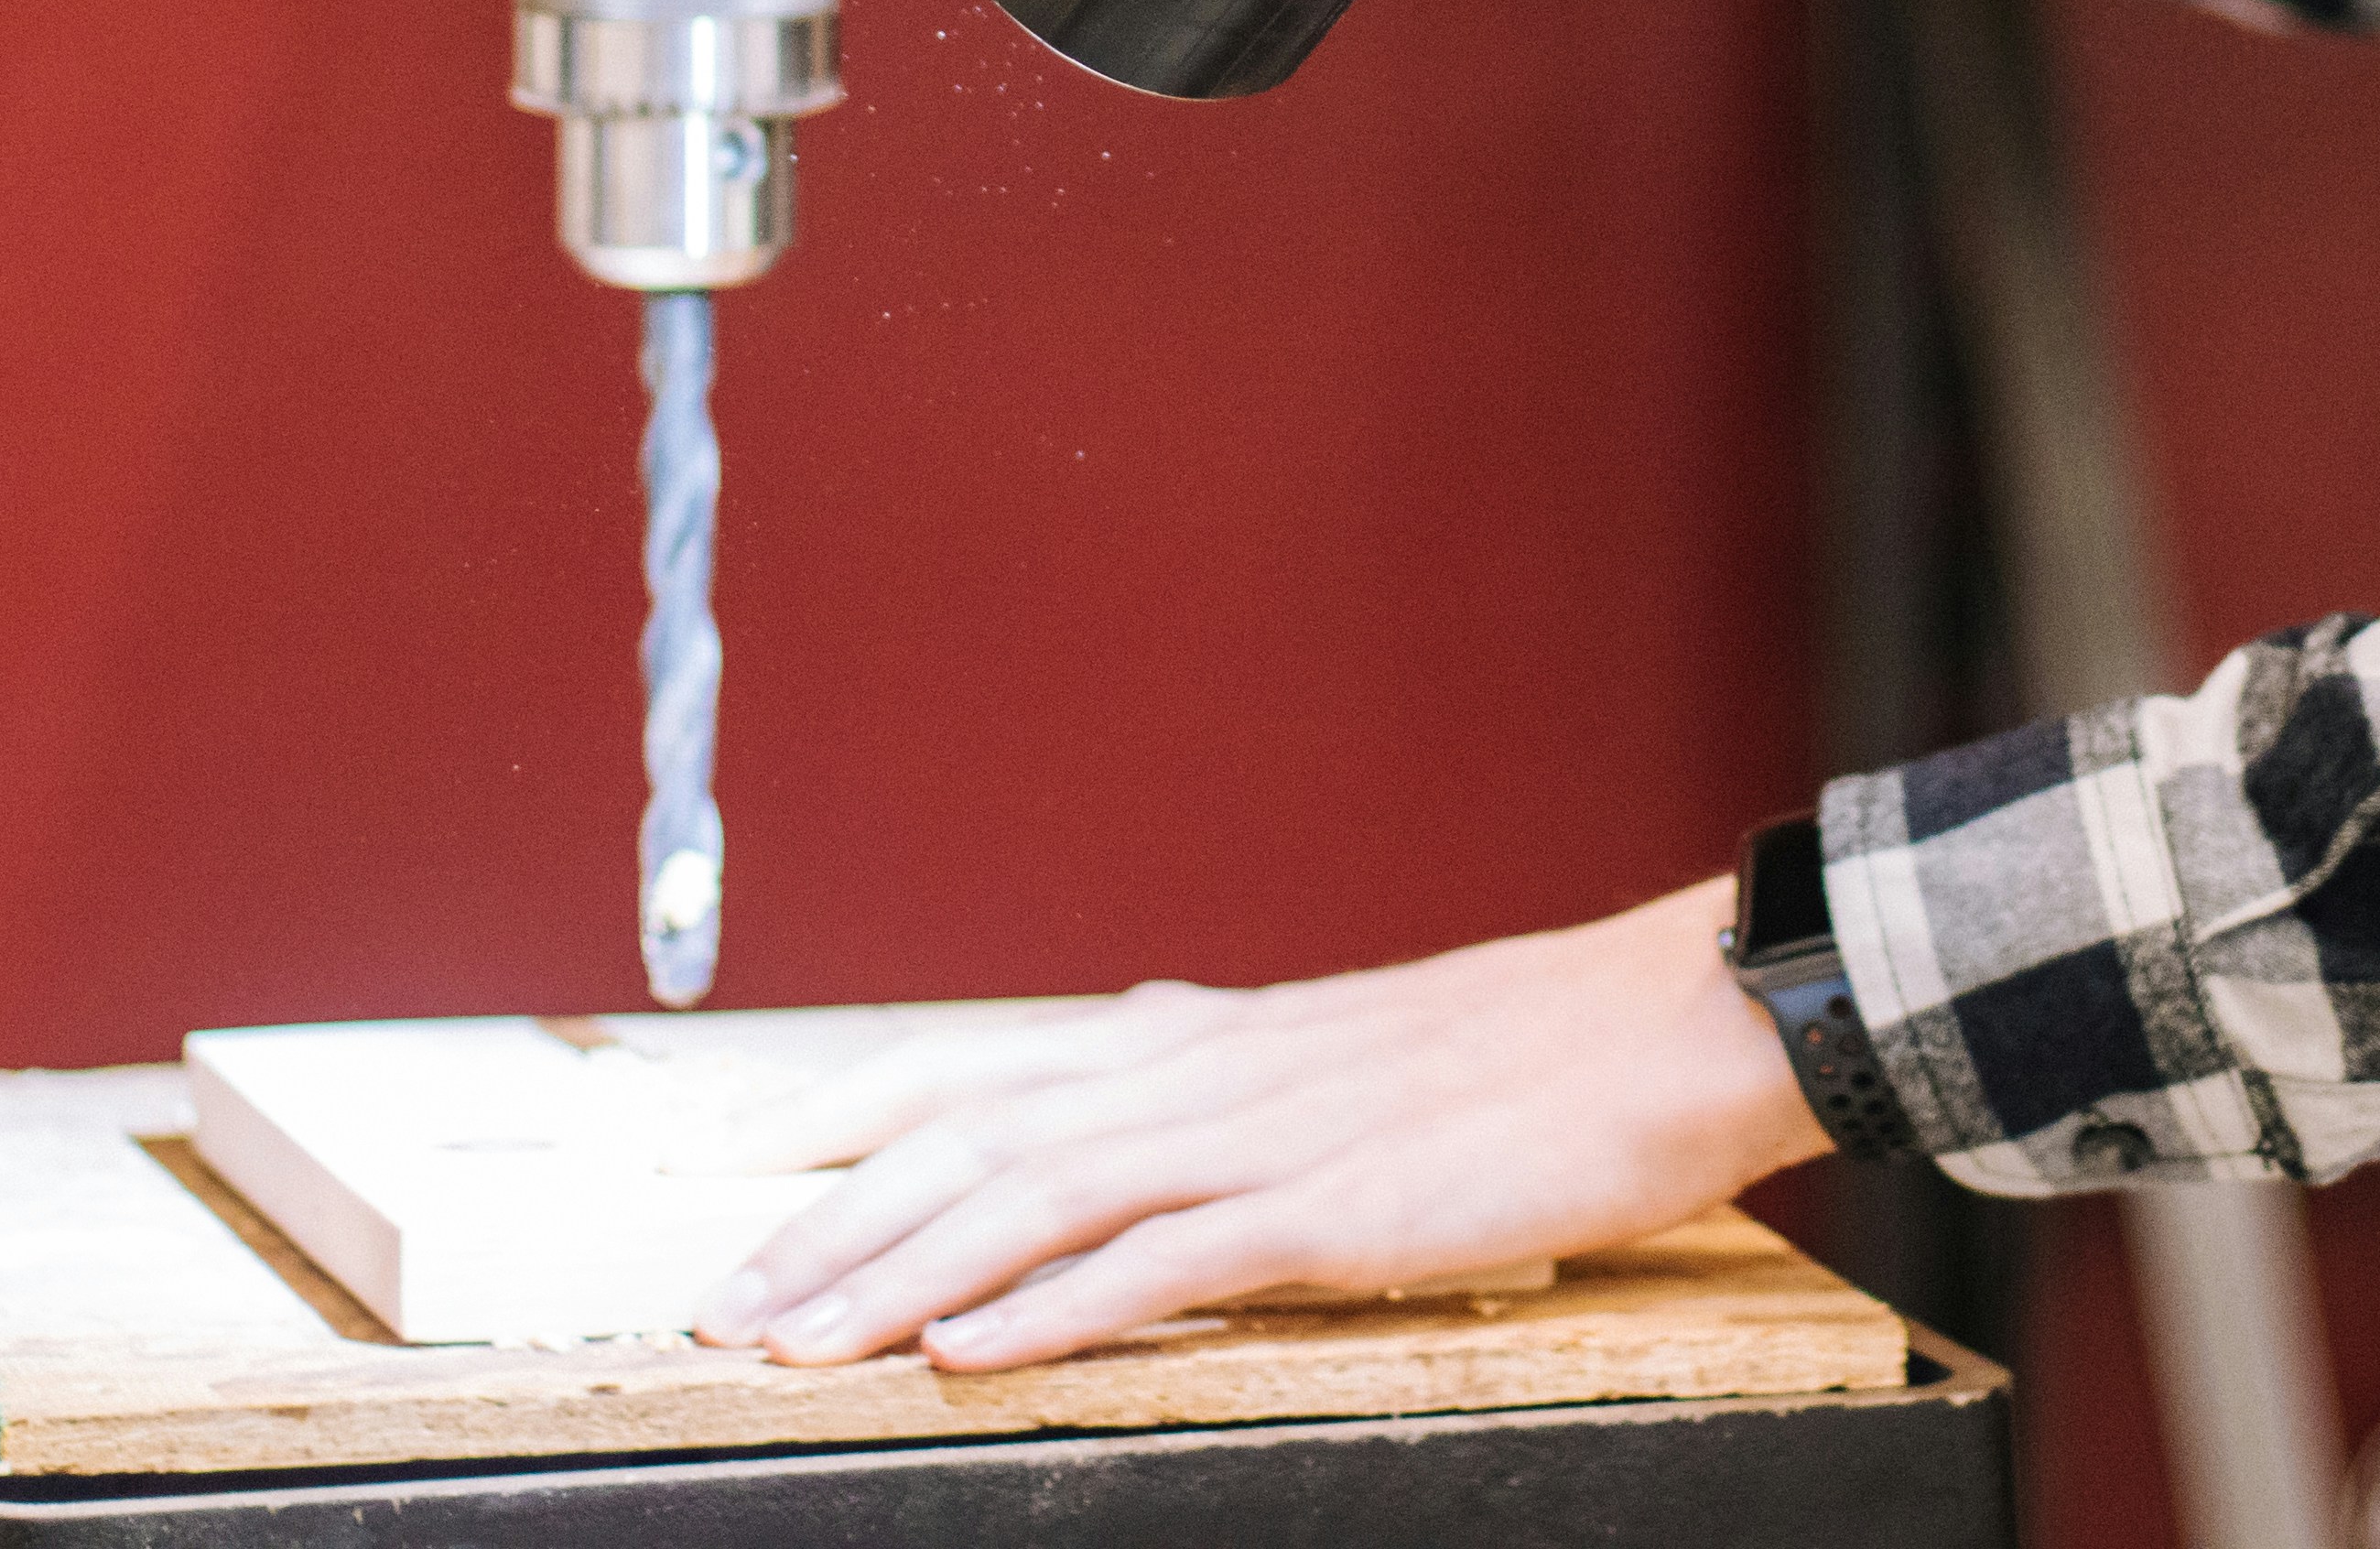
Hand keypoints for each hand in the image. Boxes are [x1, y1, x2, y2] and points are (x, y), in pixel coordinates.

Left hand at [687, 880, 1833, 1370]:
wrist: (1654, 1029)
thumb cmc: (1508, 1052)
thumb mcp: (1325, 1045)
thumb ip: (1212, 1065)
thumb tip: (1118, 1060)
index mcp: (1193, 1031)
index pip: (975, 1064)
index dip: (843, 1118)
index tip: (738, 1168)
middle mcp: (1198, 1070)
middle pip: (969, 1139)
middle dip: (831, 1226)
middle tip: (725, 1302)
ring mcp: (1259, 1138)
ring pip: (1033, 1197)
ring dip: (898, 1274)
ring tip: (800, 1339)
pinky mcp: (1327, 1212)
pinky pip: (1160, 1264)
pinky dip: (1050, 1308)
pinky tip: (971, 1350)